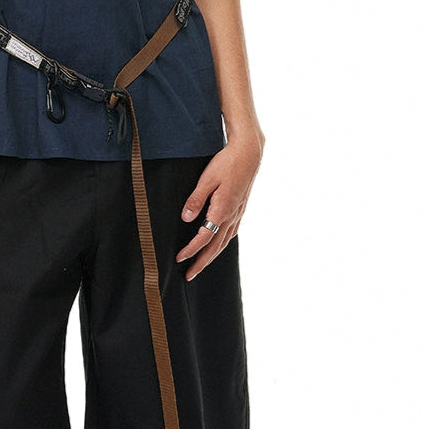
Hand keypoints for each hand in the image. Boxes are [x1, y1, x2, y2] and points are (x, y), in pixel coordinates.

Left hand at [175, 128, 263, 279]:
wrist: (249, 153)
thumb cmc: (227, 163)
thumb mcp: (207, 179)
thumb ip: (196, 199)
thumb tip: (186, 218)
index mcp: (223, 210)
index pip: (205, 237)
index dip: (191, 250)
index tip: (179, 258)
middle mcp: (232, 216)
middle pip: (216, 247)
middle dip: (202, 262)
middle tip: (189, 275)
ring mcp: (238, 213)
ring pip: (224, 242)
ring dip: (212, 256)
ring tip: (201, 266)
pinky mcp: (240, 209)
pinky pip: (230, 233)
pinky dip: (222, 244)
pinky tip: (218, 246)